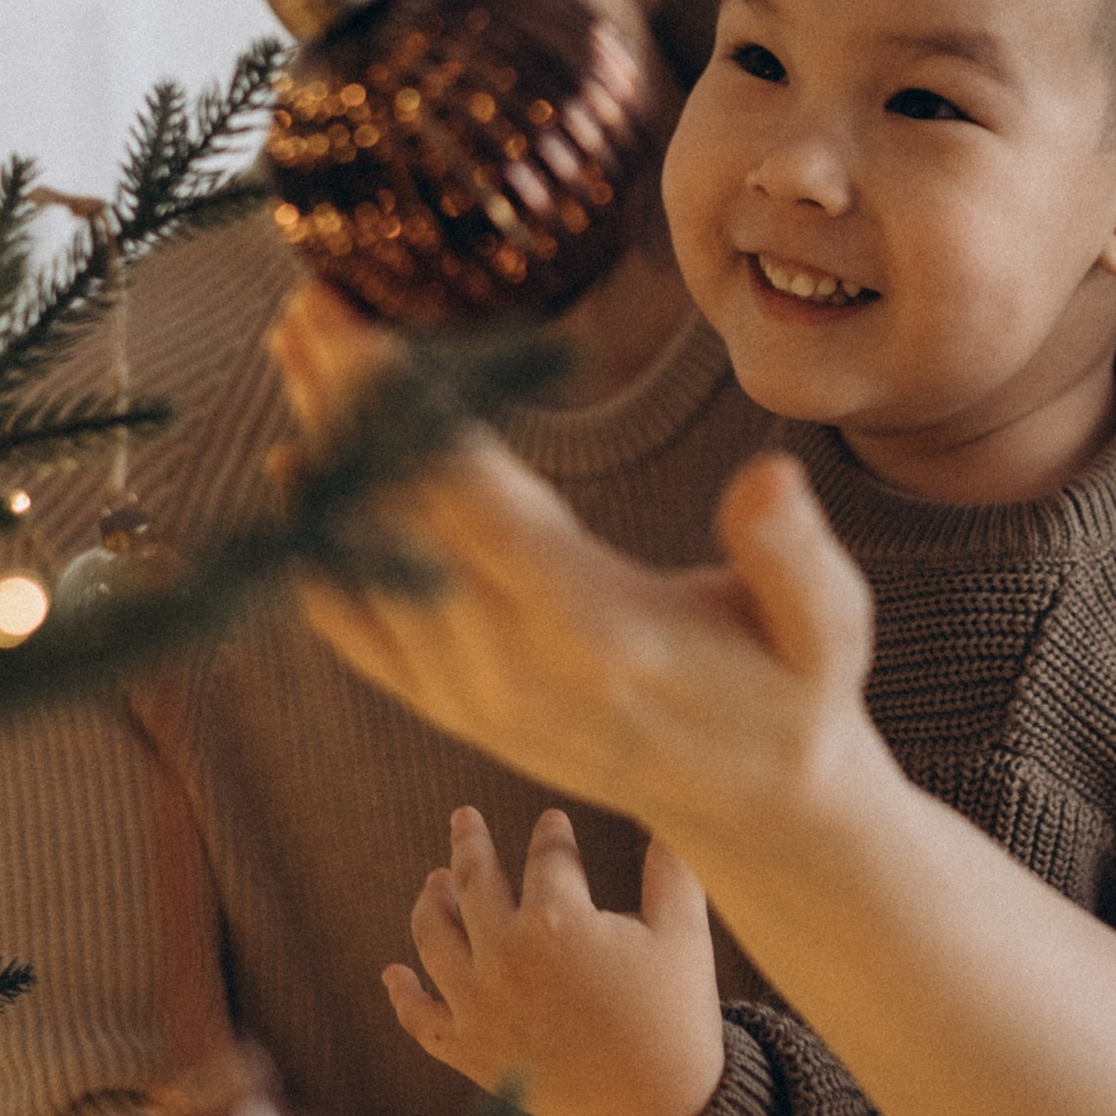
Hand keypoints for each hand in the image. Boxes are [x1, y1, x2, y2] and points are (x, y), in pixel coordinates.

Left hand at [272, 284, 885, 855]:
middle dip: (346, 405)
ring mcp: (469, 695)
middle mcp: (509, 667)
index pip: (469, 502)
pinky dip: (314, 548)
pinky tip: (292, 475)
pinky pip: (357, 628)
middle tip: (304, 305)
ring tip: (297, 352)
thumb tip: (769, 478)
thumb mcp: (824, 627)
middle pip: (398, 516)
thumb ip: (792, 557)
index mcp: (592, 630)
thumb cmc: (792, 693)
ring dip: (330, 451)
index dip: (403, 413)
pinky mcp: (452, 709)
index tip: (354, 330)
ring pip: (366, 558)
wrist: (754, 809)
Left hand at [384, 806, 728, 1115]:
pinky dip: (403, 994)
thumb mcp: (684, 933)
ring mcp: (479, 1006)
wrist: (660, 1111)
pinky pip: (421, 1019)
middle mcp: (505, 956)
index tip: (552, 822)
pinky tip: (393, 973)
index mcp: (557, 920)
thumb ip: (671, 867)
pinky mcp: (470, 1052)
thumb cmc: (677, 1016)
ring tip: (434, 880)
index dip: (551, 835)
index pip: (546, 857)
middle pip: (474, 881)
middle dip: (469, 843)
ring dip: (430, 902)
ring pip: (434, 937)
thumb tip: (668, 814)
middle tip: (463, 819)